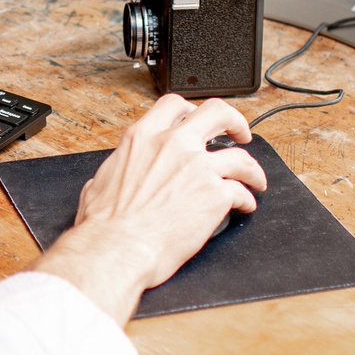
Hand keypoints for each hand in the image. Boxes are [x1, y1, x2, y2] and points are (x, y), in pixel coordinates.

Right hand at [39, 95, 265, 323]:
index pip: (174, 105)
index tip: (200, 121)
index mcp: (144, 137)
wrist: (116, 249)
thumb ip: (118, 168)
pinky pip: (241, 191)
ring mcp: (198, 167)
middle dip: (234, 121)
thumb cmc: (104, 224)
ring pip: (241, 156)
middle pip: (217, 113)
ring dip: (251, 167)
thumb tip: (117, 173)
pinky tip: (245, 206)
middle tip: (241, 133)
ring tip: (254, 178)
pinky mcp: (215, 195)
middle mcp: (174, 145)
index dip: (192, 110)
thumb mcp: (100, 181)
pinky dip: (247, 199)